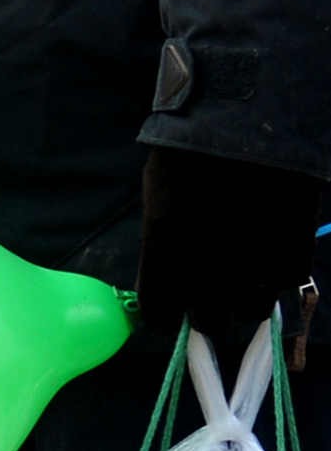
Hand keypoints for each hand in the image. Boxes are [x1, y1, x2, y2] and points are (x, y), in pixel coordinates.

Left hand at [138, 147, 325, 351]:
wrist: (247, 128)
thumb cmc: (190, 155)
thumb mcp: (157, 201)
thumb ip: (163, 246)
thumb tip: (171, 273)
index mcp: (164, 261)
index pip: (159, 315)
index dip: (166, 311)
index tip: (171, 304)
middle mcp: (206, 277)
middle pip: (207, 322)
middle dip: (205, 311)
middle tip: (210, 292)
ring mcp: (252, 271)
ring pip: (248, 311)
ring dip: (244, 297)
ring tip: (244, 271)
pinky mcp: (292, 258)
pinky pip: (283, 285)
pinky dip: (276, 274)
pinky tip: (270, 252)